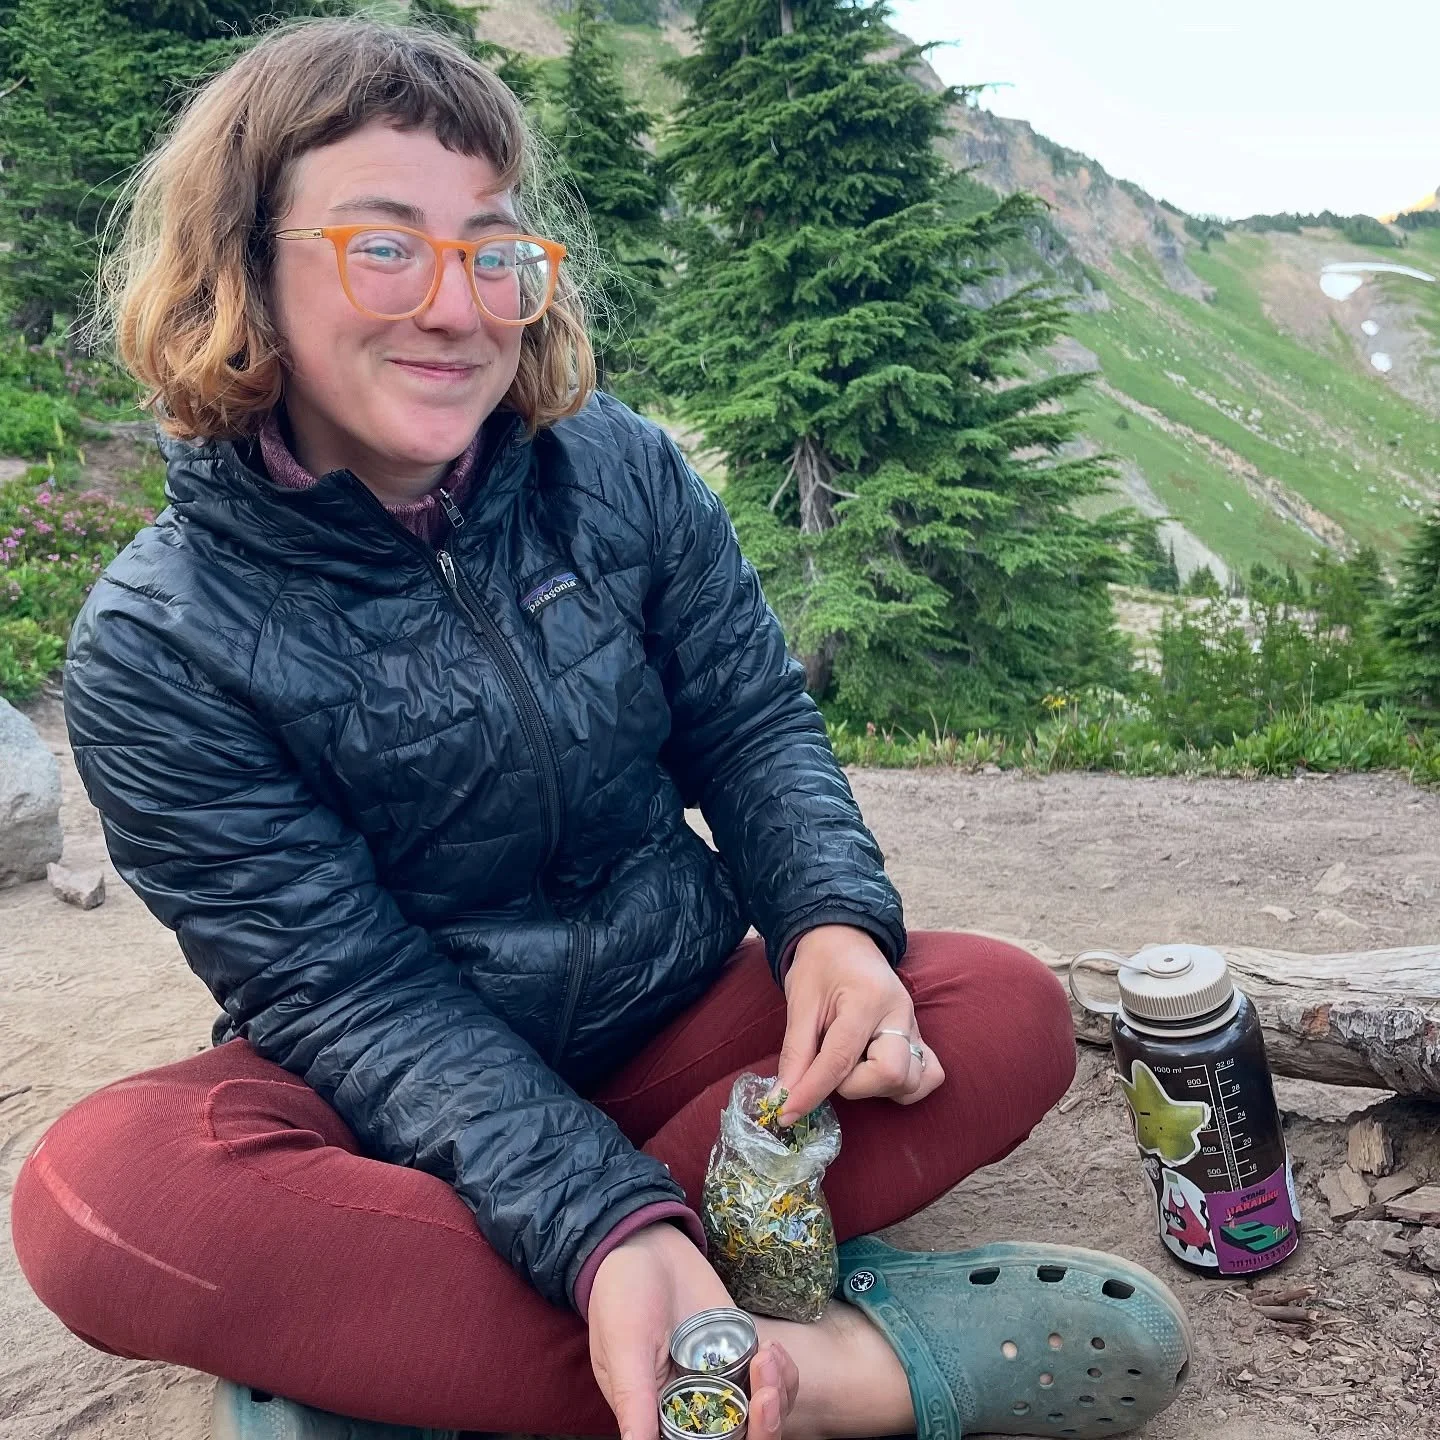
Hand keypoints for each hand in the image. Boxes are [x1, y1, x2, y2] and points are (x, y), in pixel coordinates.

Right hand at [588, 1222, 797, 1439]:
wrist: (646, 1244)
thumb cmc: (621, 1295)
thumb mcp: (623, 1348)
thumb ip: (633, 1401)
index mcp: (660, 1416)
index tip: (746, 1417)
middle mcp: (694, 1406)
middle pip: (739, 1437)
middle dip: (763, 1426)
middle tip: (766, 1394)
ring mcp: (722, 1380)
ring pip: (762, 1413)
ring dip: (777, 1396)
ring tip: (769, 1358)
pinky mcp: (741, 1352)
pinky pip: (773, 1380)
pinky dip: (783, 1373)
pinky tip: (773, 1350)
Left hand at [776, 924, 945, 1122]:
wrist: (845, 937)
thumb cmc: (820, 965)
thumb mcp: (800, 1002)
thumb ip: (795, 1053)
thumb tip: (782, 1098)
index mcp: (867, 999)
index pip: (840, 1060)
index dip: (810, 1092)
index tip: (784, 1113)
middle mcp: (900, 1014)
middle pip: (890, 1075)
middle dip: (852, 1085)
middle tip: (828, 1066)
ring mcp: (915, 1026)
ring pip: (911, 1082)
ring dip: (875, 1087)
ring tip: (852, 1065)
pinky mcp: (919, 1036)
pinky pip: (929, 1075)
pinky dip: (903, 1085)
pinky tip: (875, 1073)